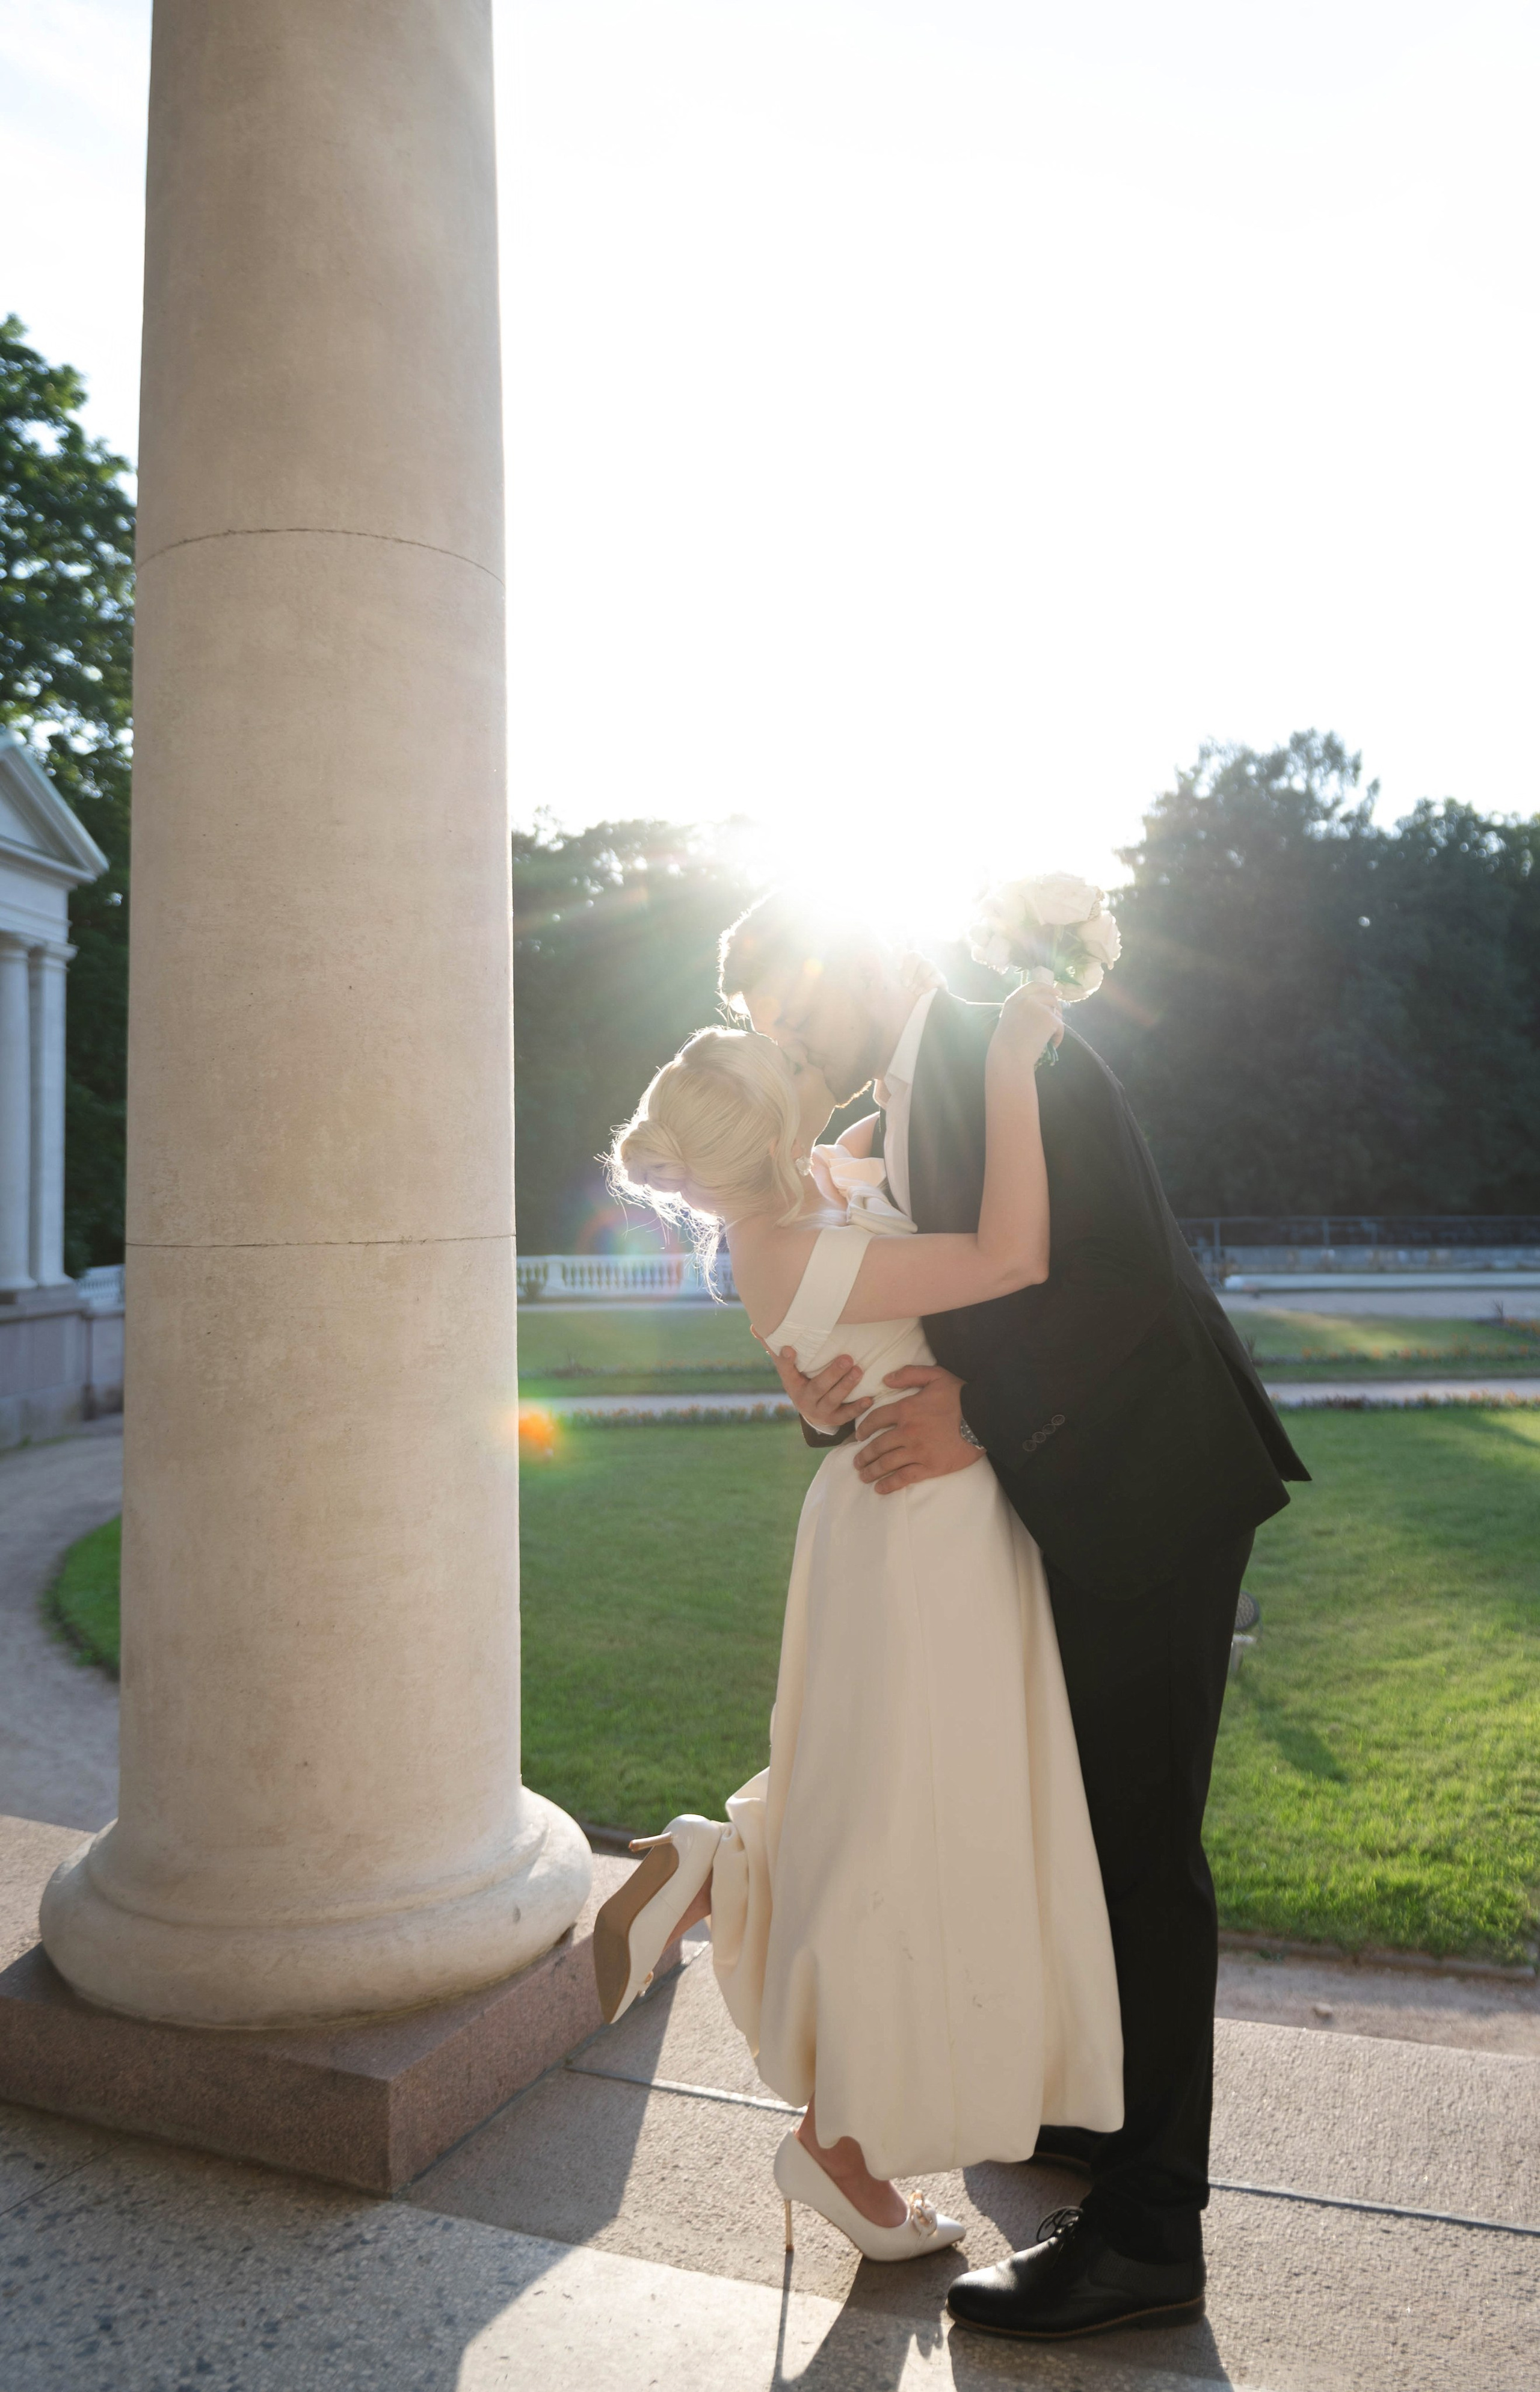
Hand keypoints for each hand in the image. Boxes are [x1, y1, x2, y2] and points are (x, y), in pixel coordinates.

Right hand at [755, 1332, 872, 1432]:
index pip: (786, 1370)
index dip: (786, 1361)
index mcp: (791, 1383)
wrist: (810, 1411)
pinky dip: (857, 1408)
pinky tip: (869, 1399)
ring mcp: (818, 1411)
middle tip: (847, 1358)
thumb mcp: (787, 1366)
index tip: (789, 1349)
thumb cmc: (800, 1380)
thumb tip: (755, 1325)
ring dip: (846, 1386)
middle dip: (832, 1374)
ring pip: (833, 1400)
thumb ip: (774, 1346)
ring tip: (859, 1371)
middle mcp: (803, 1399)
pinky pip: (845, 1416)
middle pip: (817, 1387)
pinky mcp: (832, 1420)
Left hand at [852, 1364, 984, 1494]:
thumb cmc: (961, 1396)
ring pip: (887, 1464)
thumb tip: (886, 1379)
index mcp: (906, 1409)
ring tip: (863, 1476)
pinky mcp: (930, 1467)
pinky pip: (904, 1478)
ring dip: (872, 1471)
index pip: (875, 1420)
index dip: (863, 1429)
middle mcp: (907, 1432)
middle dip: (863, 1455)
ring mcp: (918, 1451)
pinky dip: (890, 1484)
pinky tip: (880, 1488)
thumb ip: (909, 1374)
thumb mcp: (936, 1375)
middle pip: (877, 1446)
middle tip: (856, 1462)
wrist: (985, 1417)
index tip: (858, 1436)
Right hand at [996, 978, 1061, 1061]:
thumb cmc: (1007, 1045)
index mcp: (1014, 999)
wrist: (1010, 1057)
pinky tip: (1050, 1045)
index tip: (1056, 992)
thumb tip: (1043, 1007)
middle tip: (1058, 1018)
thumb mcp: (1009, 1019)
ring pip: (1057, 1011)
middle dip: (1057, 1007)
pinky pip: (1060, 1026)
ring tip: (1048, 1038)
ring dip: (1056, 1023)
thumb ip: (1022, 1009)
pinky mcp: (1049, 1018)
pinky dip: (1058, 1037)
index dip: (1047, 988)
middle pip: (1050, 996)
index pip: (1034, 985)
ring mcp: (1038, 1007)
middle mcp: (1026, 999)